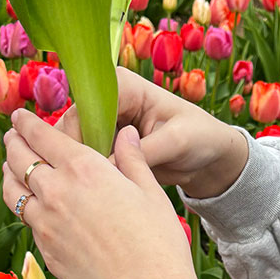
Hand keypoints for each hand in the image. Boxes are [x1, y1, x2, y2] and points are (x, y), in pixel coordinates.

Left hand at [3, 109, 207, 278]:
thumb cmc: (159, 243)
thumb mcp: (151, 193)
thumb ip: (132, 159)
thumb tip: (126, 134)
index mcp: (85, 169)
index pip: (41, 135)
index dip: (27, 122)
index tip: (20, 116)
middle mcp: (57, 192)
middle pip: (20, 159)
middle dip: (14, 143)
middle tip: (13, 137)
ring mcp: (46, 224)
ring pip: (12, 191)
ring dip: (10, 174)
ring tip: (13, 168)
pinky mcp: (46, 251)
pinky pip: (27, 221)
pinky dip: (24, 206)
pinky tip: (33, 206)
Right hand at [52, 67, 248, 197]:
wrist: (208, 156)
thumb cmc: (200, 138)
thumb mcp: (177, 141)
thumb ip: (143, 152)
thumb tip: (108, 168)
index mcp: (122, 85)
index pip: (85, 107)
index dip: (81, 137)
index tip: (90, 168)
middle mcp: (106, 99)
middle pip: (71, 126)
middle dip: (78, 156)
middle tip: (92, 185)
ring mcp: (102, 123)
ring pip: (73, 145)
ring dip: (80, 168)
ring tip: (94, 193)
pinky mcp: (102, 144)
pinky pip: (83, 159)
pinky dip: (87, 175)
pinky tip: (96, 193)